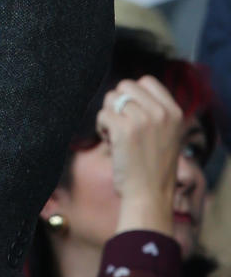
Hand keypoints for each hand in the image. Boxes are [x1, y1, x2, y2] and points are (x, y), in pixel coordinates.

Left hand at [96, 76, 183, 231]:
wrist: (150, 195)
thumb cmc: (152, 168)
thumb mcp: (166, 134)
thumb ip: (153, 112)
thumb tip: (124, 93)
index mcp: (174, 111)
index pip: (146, 81)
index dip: (132, 94)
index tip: (130, 113)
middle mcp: (161, 112)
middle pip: (125, 86)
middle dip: (117, 103)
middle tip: (121, 126)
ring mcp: (143, 119)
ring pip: (111, 99)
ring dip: (108, 116)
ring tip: (117, 136)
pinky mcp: (124, 130)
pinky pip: (102, 115)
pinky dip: (101, 128)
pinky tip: (110, 143)